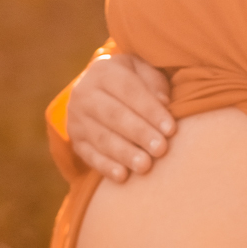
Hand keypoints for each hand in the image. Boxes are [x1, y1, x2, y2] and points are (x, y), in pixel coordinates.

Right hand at [66, 53, 173, 181]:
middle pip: (114, 115)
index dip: (150, 110)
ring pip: (102, 138)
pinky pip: (89, 155)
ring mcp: (76, 118)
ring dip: (124, 153)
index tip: (171, 129)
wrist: (98, 88)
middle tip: (161, 149)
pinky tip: (123, 176)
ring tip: (145, 166)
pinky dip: (106, 167)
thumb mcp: (143, 71)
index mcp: (103, 71)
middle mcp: (85, 93)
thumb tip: (164, 104)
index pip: (129, 90)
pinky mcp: (75, 140)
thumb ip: (154, 84)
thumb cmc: (132, 79)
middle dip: (139, 133)